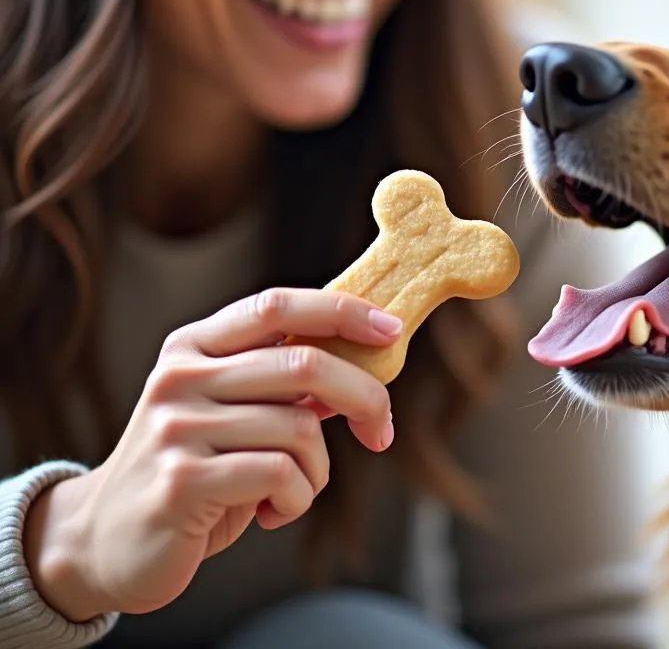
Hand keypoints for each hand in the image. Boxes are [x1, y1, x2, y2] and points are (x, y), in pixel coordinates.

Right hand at [24, 287, 400, 620]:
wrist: (102, 539)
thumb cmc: (192, 467)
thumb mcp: (229, 409)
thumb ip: (279, 382)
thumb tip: (362, 361)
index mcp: (194, 345)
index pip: (276, 305)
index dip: (340, 310)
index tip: (390, 329)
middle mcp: (181, 376)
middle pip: (304, 363)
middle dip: (364, 396)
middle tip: (382, 429)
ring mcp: (178, 427)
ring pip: (299, 427)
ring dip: (318, 468)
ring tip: (295, 488)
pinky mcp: (183, 480)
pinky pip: (281, 475)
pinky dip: (298, 497)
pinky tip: (272, 511)